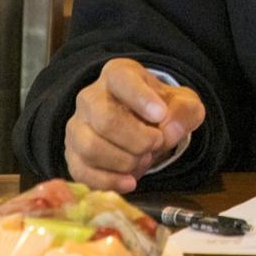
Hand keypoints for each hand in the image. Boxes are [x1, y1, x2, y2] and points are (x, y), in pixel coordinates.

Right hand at [65, 58, 205, 192]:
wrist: (146, 127)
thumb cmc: (162, 109)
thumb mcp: (183, 103)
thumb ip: (184, 111)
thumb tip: (170, 129)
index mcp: (118, 74)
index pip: (122, 79)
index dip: (141, 98)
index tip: (161, 115)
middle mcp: (90, 97)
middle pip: (105, 119)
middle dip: (137, 139)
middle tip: (156, 143)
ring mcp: (77, 127)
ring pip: (91, 147)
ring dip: (124, 161)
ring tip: (145, 159)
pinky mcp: (72, 155)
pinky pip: (82, 172)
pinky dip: (109, 182)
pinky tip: (130, 182)